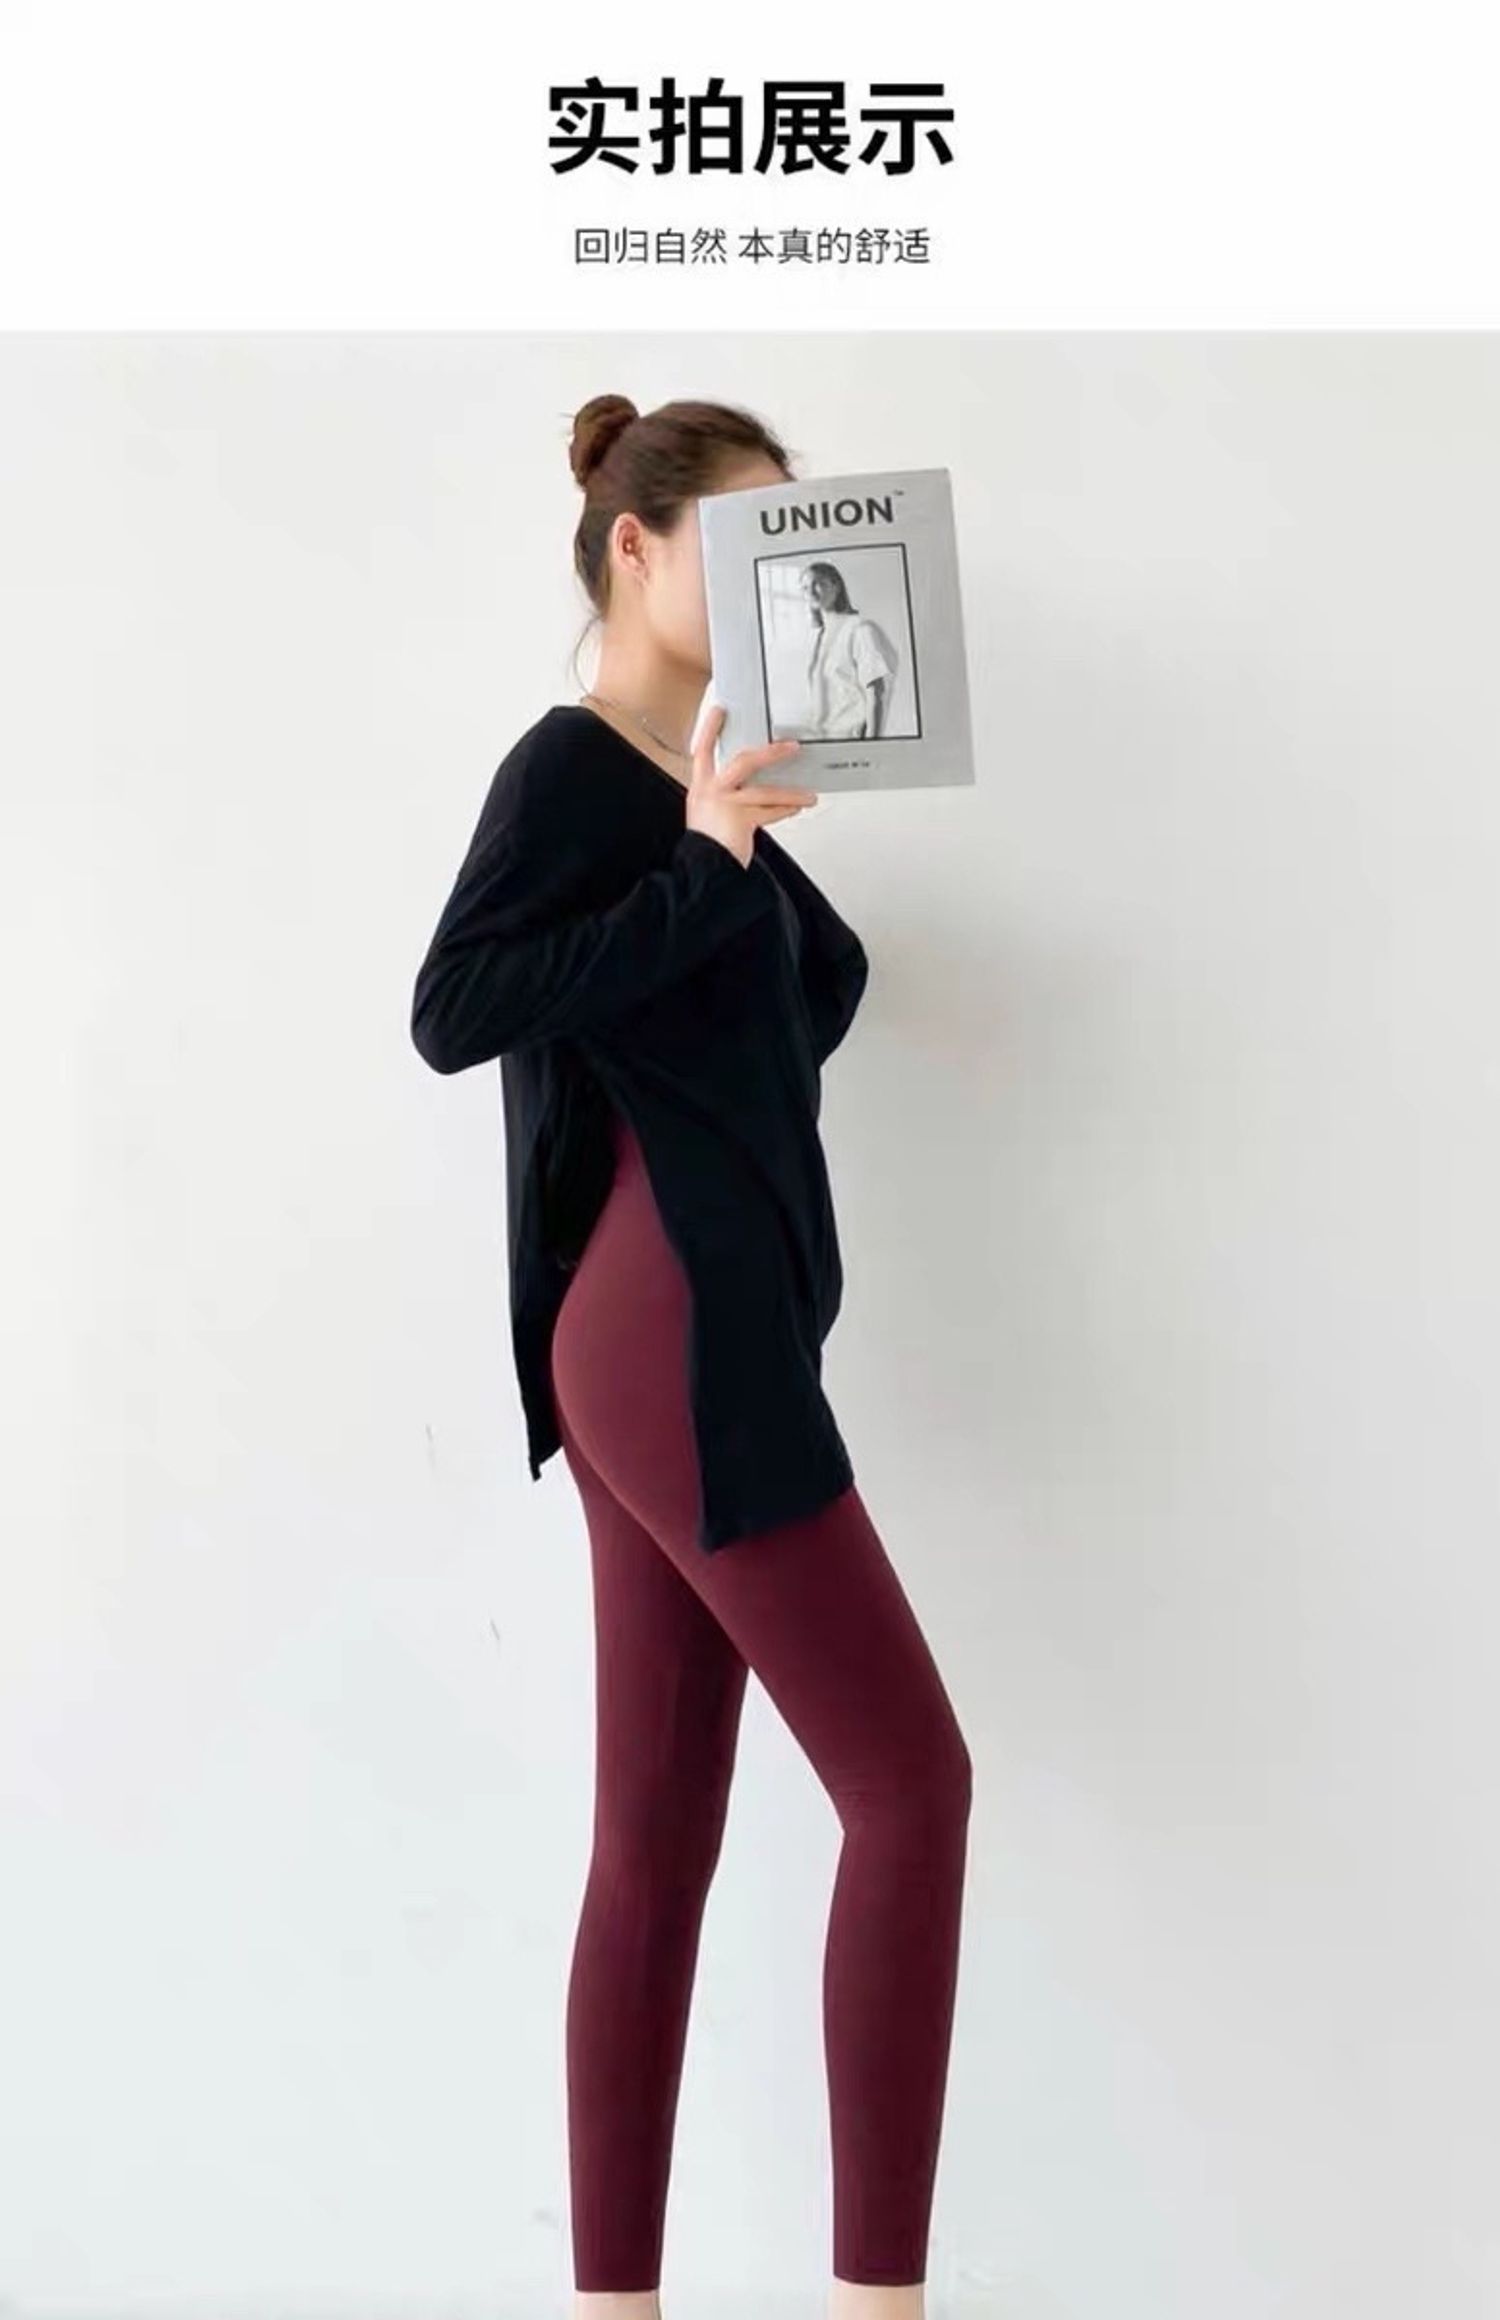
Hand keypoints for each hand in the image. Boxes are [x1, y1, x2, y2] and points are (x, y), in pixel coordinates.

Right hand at [685, 705, 816, 866]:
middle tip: (792, 746)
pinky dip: (785, 810)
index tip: (720, 712)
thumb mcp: (709, 814)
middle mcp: (710, 791)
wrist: (702, 869)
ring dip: (791, 792)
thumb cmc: (708, 846)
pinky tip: (797, 807)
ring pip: (764, 790)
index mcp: (700, 787)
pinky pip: (769, 811)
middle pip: (743, 761)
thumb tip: (751, 788)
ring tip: (809, 794)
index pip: (701, 749)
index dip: (710, 728)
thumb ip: (726, 798)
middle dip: (771, 752)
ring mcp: (725, 804)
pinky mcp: (740, 819)